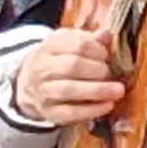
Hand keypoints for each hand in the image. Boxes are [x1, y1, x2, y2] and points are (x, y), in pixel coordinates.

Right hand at [9, 28, 123, 129]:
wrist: (29, 85)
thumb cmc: (56, 61)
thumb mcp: (66, 45)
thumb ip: (87, 40)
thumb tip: (106, 34)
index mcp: (48, 47)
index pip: (75, 44)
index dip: (96, 49)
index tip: (106, 55)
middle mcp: (42, 69)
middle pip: (72, 66)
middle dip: (97, 70)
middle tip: (111, 73)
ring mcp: (44, 92)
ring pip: (69, 90)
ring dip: (98, 90)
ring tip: (118, 90)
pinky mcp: (50, 112)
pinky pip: (71, 113)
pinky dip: (92, 110)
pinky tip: (108, 105)